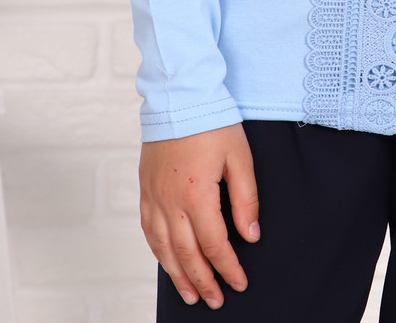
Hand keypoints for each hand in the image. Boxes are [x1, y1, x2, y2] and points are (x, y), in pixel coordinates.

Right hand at [138, 122, 260, 307]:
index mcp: (197, 193)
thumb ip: (246, 199)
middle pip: (187, 253)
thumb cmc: (212, 121)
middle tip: (215, 300)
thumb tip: (250, 235)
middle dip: (203, 281)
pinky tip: (166, 261)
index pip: (214, 244)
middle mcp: (170, 200)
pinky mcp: (145, 187)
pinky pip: (147, 228)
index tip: (240, 282)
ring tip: (189, 294)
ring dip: (177, 274)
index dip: (228, 267)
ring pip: (162, 247)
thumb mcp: (240, 157)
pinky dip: (157, 250)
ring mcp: (154, 195)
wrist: (178, 94)